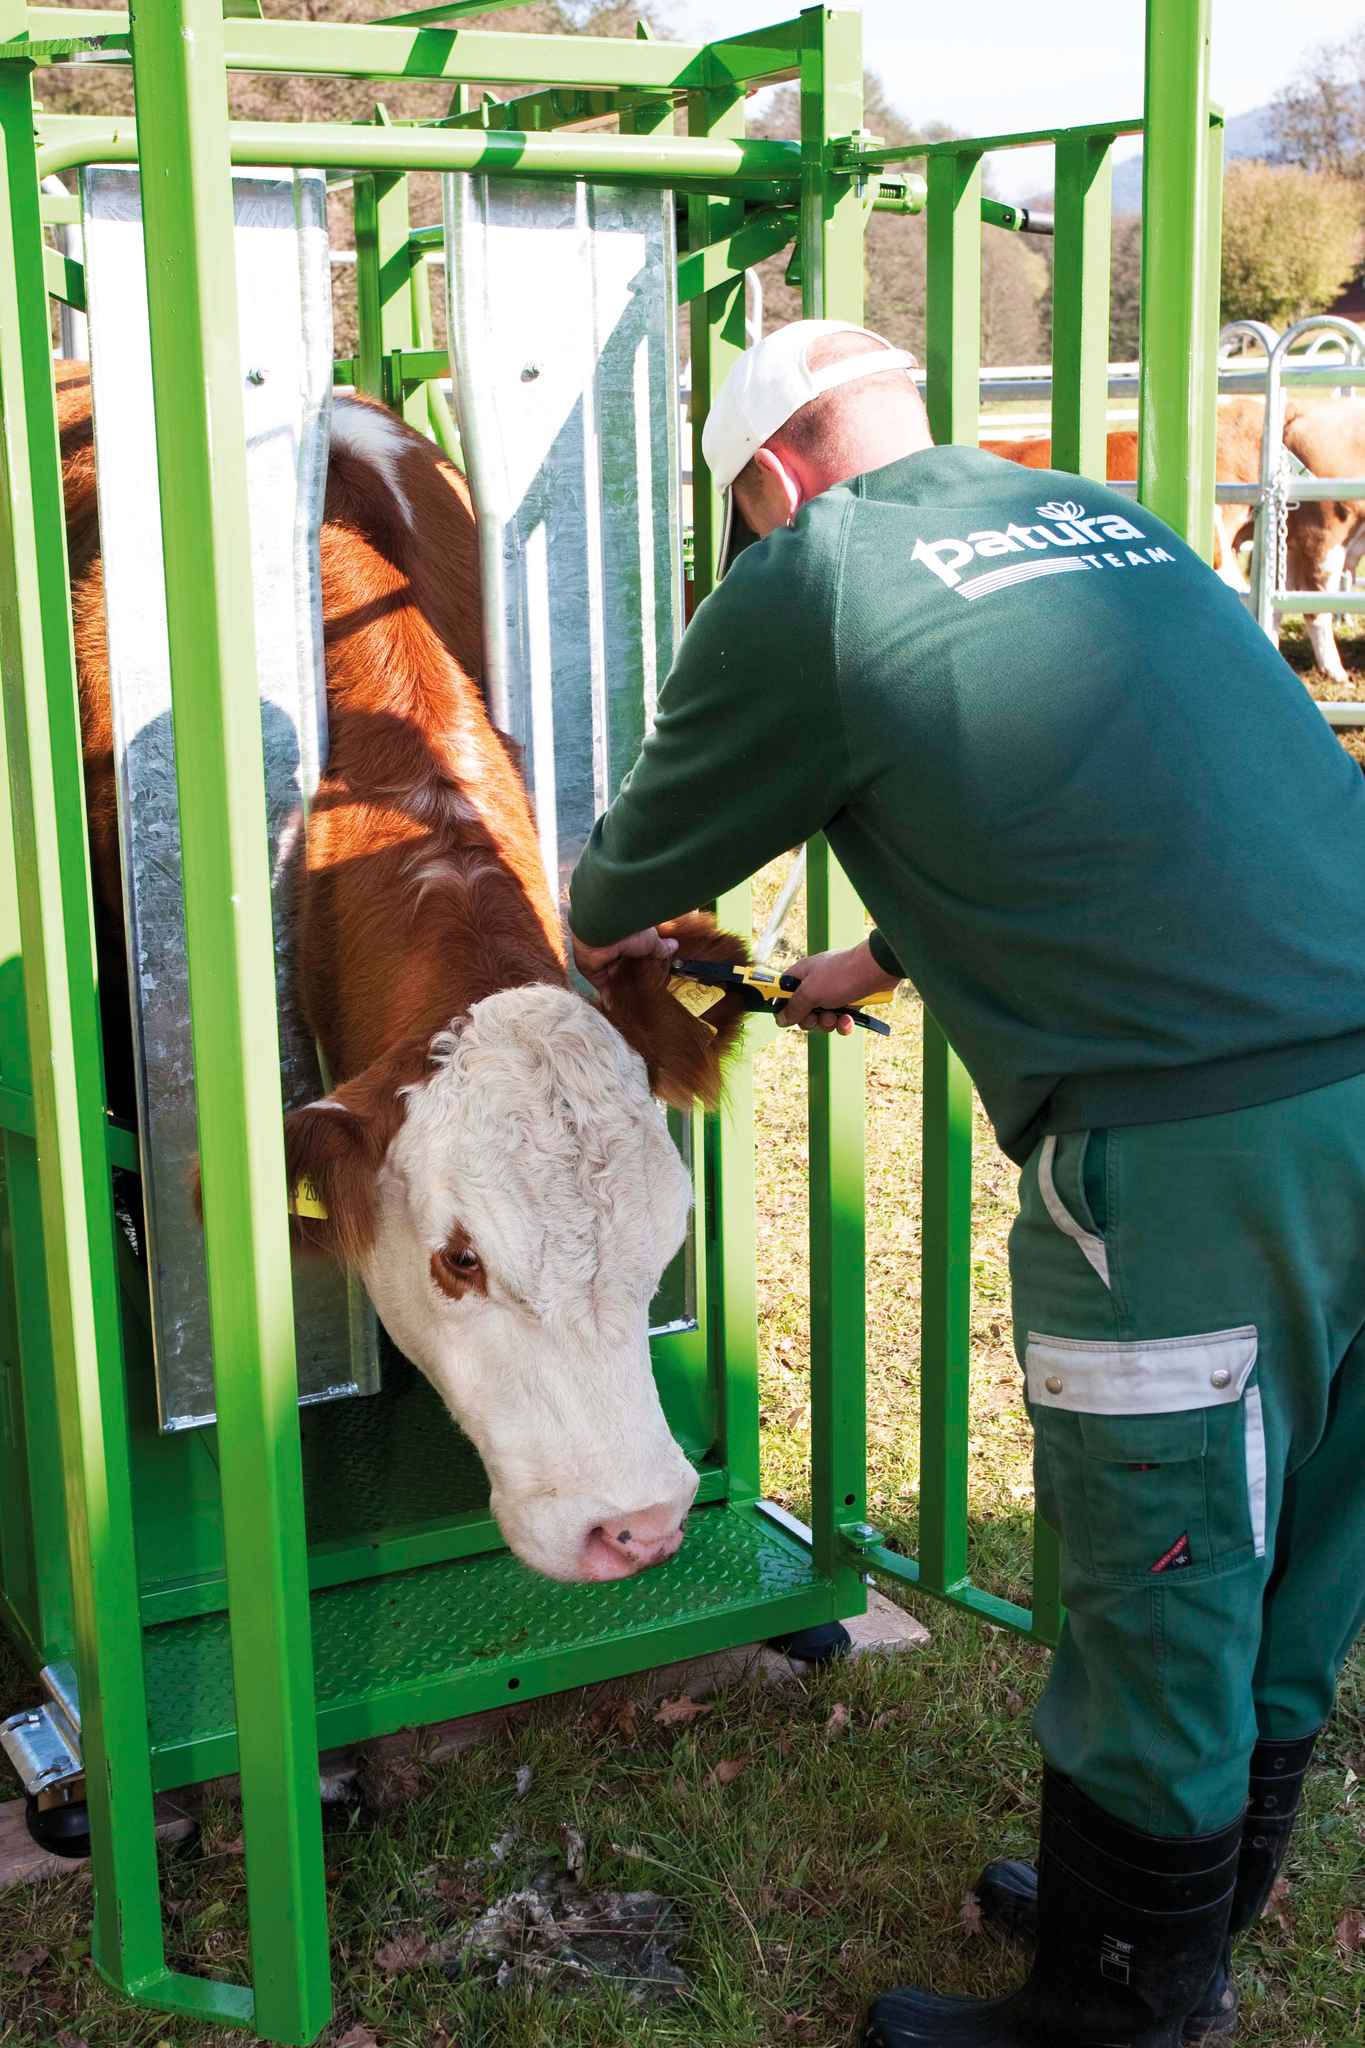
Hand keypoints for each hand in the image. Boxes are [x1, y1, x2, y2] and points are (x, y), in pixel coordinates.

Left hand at [572, 926, 677, 995]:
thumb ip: (660, 946)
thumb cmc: (630, 930)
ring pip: (616, 978)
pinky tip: (625, 1003)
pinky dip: (613, 994)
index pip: (637, 954)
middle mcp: (613, 949)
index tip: (656, 973)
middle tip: (651, 990)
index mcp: (626, 939)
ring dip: (625, 986)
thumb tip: (674, 946)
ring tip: (641, 999)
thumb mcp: (651, 939)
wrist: (606, 931)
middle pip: (626, 968)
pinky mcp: (593, 973)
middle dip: (636, 977)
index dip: (646, 963)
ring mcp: (602, 962)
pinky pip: (605, 988)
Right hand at [775, 939, 899, 1034]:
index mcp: (803, 974)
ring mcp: (834, 993)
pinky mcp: (850, 1001)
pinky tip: (848, 1021)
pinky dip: (843, 1023)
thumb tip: (780, 1019)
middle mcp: (817, 983)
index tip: (786, 1016)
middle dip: (810, 1019)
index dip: (783, 1005)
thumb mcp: (811, 992)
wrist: (877, 971)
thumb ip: (794, 1007)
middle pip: (803, 1010)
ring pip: (822, 1018)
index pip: (784, 991)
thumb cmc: (841, 975)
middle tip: (817, 1016)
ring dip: (828, 1022)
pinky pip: (840, 1019)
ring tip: (836, 1016)